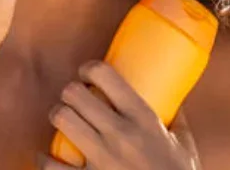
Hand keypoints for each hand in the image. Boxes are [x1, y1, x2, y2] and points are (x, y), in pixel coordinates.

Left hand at [40, 61, 201, 169]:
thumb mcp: (184, 147)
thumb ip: (176, 121)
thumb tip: (171, 98)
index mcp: (144, 120)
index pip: (105, 75)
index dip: (89, 68)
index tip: (86, 74)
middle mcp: (120, 135)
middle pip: (74, 93)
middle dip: (70, 92)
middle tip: (74, 98)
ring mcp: (102, 160)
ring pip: (61, 118)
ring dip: (59, 116)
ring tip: (64, 120)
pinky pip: (51, 164)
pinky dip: (45, 159)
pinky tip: (48, 156)